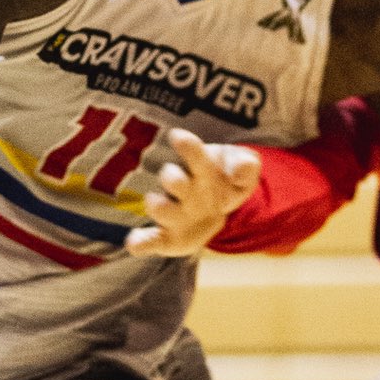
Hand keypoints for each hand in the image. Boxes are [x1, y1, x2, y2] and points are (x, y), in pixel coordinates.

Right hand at [125, 129, 260, 256]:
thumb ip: (246, 167)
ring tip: (153, 203)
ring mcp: (173, 213)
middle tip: (171, 177)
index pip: (195, 155)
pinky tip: (133, 243)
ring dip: (158, 207)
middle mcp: (182, 189)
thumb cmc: (226, 184)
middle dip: (173, 179)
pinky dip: (141, 242)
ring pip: (162, 208)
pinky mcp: (168, 237)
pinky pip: (152, 240)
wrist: (216, 208)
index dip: (189, 147)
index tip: (178, 136)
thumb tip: (243, 166)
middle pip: (174, 181)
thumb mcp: (244, 174)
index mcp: (201, 169)